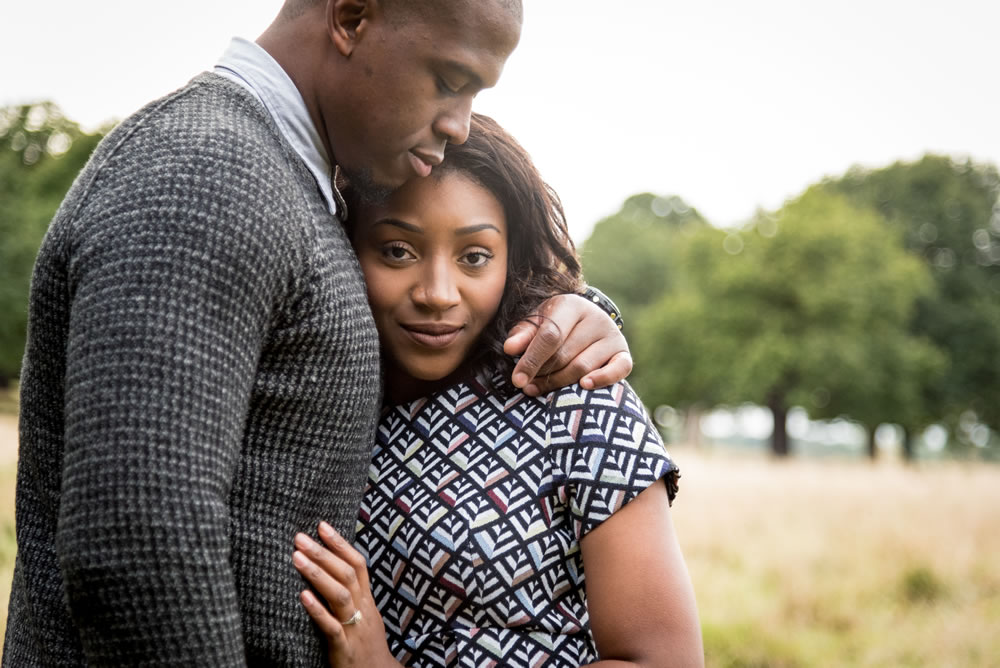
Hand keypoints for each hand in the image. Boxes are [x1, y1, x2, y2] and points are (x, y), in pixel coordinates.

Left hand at [293, 523, 401, 667]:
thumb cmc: (365, 645)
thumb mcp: (364, 615)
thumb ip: (351, 594)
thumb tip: (330, 568)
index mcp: (366, 601)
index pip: (357, 564)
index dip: (340, 544)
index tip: (322, 525)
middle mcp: (363, 610)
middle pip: (346, 574)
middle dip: (323, 553)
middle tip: (300, 537)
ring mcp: (354, 629)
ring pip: (340, 596)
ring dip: (317, 574)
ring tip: (297, 558)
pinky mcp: (344, 649)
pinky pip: (331, 627)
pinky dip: (317, 611)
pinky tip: (302, 597)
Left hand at [503, 293, 631, 395]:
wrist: (588, 322)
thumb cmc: (556, 324)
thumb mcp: (537, 322)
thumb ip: (523, 334)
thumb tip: (510, 348)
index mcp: (572, 305)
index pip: (551, 335)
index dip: (532, 359)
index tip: (517, 380)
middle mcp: (596, 318)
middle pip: (564, 355)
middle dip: (542, 373)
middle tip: (527, 385)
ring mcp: (612, 336)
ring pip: (582, 367)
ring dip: (559, 382)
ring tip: (539, 388)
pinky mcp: (623, 354)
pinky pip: (618, 370)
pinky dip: (601, 380)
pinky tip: (584, 386)